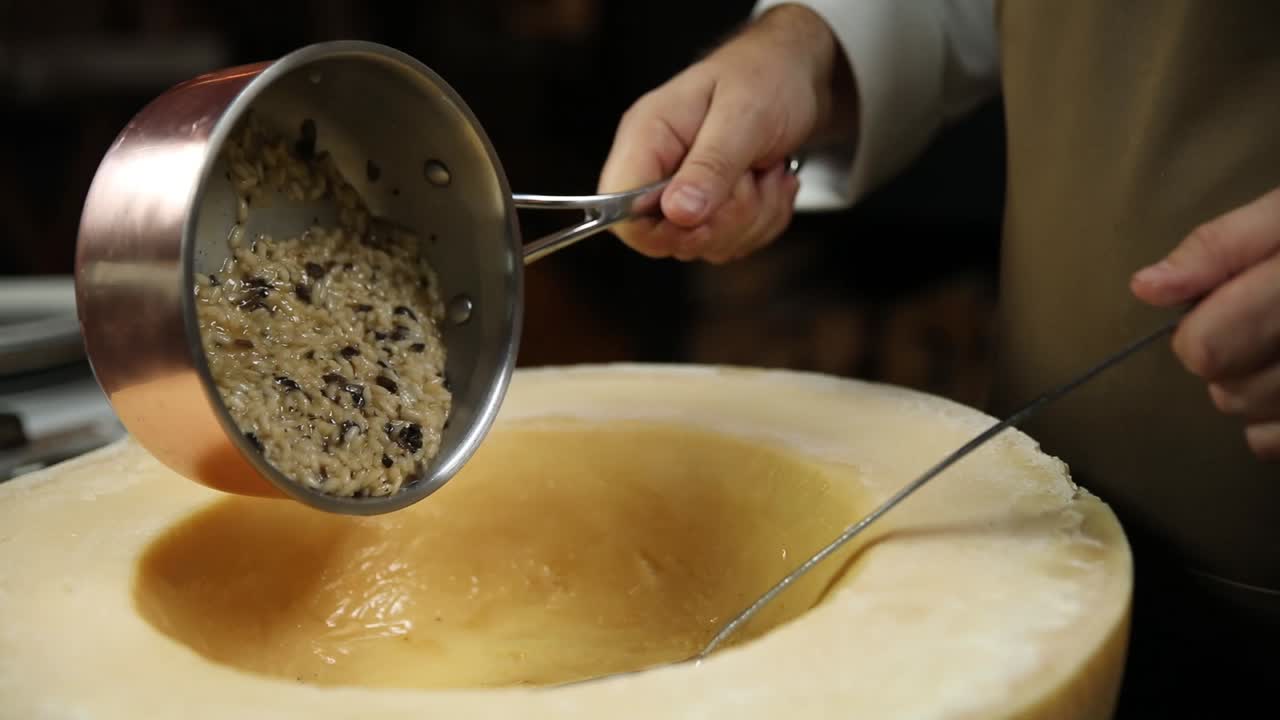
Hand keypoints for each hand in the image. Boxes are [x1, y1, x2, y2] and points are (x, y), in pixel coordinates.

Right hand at [597, 5, 851, 263]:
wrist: (795, 76)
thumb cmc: (764, 78)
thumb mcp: (744, 116)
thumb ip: (710, 165)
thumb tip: (678, 213)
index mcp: (647, 137)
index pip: (619, 207)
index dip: (660, 229)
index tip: (705, 215)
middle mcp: (656, 169)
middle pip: (667, 237)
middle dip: (724, 220)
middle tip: (751, 177)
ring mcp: (681, 194)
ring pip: (704, 245)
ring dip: (751, 219)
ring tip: (765, 173)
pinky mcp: (707, 211)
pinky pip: (729, 245)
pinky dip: (762, 222)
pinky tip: (770, 184)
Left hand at [1131, 187, 1279, 459]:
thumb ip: (1222, 247)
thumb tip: (1147, 289)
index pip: (1208, 348)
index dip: (1199, 328)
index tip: (1220, 304)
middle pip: (1229, 392)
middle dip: (1227, 361)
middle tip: (1262, 326)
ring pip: (1257, 423)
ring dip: (1256, 393)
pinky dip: (1279, 427)